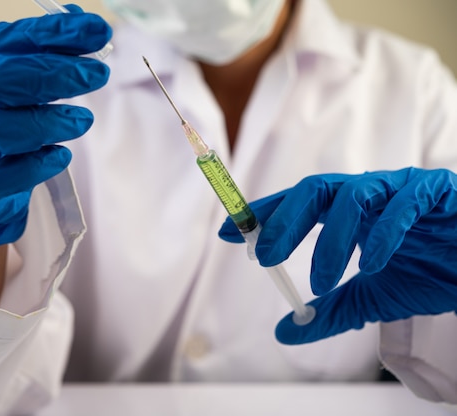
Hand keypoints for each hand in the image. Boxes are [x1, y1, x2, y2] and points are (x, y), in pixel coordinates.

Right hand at [0, 6, 111, 246]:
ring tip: (82, 121)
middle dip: (53, 75)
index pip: (2, 40)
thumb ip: (42, 58)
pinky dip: (32, 167)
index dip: (51, 35)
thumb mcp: (13, 91)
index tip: (95, 31)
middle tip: (96, 75)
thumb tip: (85, 26)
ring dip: (46, 123)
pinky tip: (60, 156)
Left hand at [219, 168, 456, 343]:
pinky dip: (381, 236)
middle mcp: (369, 192)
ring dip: (329, 240)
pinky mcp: (435, 191)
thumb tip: (284, 331)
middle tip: (263, 256)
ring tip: (319, 280)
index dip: (262, 215)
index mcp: (349, 211)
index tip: (228, 231)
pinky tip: (369, 265)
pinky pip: (403, 206)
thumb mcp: (370, 299)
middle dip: (284, 221)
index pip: (297, 205)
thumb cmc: (429, 273)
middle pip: (315, 191)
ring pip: (352, 196)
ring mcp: (400, 188)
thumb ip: (330, 312)